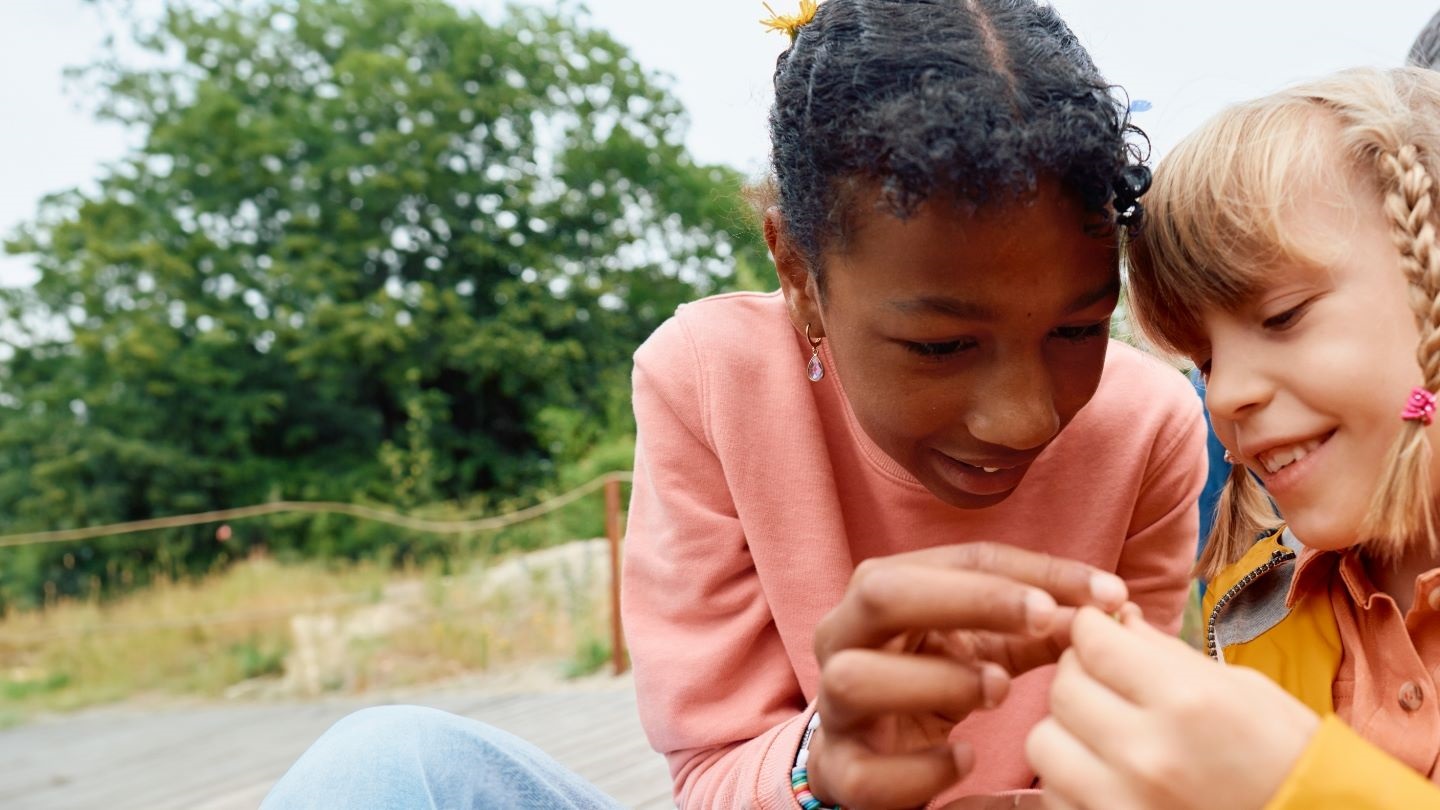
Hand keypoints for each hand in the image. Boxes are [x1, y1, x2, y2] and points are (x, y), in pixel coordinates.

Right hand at [805, 543, 1131, 808]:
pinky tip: (964, 760)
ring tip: (999, 691)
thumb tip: (1109, 607)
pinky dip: (922, 768)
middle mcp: (844, 637)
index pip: (953, 559)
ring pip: (857, 678)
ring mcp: (834, 706)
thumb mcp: (987, 646)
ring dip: (938, 681)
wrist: (872, 755)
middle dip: (970, 599)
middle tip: (1044, 619)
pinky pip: (867, 773)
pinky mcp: (840, 771)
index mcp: (881, 592)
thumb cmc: (934, 683)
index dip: (1031, 570)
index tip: (1104, 592)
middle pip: (882, 593)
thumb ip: (1039, 628)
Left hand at [1026, 606, 1320, 809]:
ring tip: (1102, 735)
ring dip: (1067, 732)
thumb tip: (1115, 621)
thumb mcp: (1242, 690)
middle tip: (1103, 680)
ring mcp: (1122, 804)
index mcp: (1186, 703)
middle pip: (1062, 690)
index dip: (1092, 629)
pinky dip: (1070, 781)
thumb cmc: (1288, 760)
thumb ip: (1166, 654)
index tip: (1099, 632)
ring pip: (1044, 744)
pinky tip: (1105, 776)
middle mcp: (1146, 754)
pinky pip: (1054, 796)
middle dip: (1078, 675)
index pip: (1094, 644)